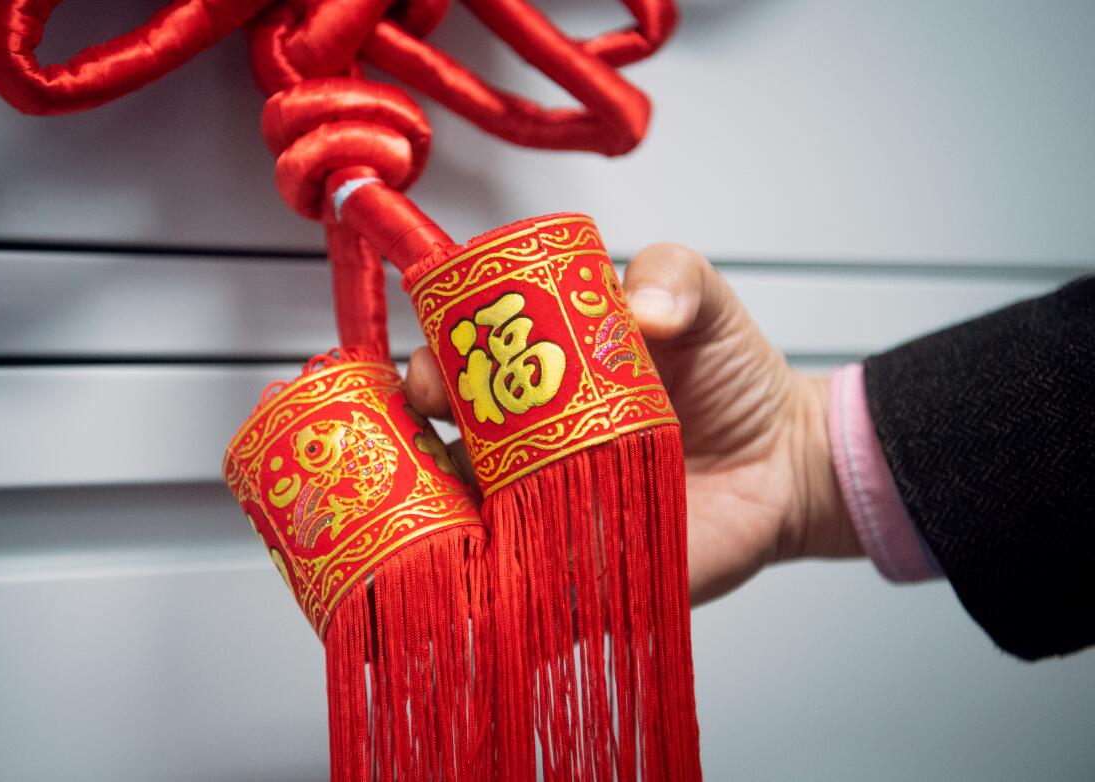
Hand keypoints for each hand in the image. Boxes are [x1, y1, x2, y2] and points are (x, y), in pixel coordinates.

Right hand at [405, 243, 860, 604]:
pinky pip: (519, 586)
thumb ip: (674, 276)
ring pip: (463, 519)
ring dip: (440, 512)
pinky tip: (480, 572)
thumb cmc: (731, 377)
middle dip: (416, 436)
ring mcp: (543, 513)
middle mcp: (524, 448)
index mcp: (536, 380)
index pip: (456, 371)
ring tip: (445, 500)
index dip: (431, 366)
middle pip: (439, 447)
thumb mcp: (702, 303)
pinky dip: (493, 585)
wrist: (783, 462)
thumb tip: (642, 308)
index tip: (434, 367)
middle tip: (435, 428)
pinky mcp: (575, 572)